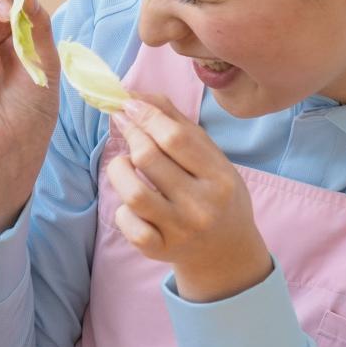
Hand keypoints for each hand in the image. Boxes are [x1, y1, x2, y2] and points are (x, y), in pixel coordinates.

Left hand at [106, 97, 272, 301]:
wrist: (226, 251)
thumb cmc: (216, 194)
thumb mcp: (212, 158)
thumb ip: (179, 125)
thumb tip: (138, 94)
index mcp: (219, 177)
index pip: (175, 138)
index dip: (145, 116)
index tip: (127, 103)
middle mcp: (201, 205)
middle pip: (149, 159)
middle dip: (130, 134)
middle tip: (121, 123)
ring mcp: (179, 230)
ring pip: (133, 193)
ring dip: (119, 170)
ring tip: (123, 163)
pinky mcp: (159, 250)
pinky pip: (128, 224)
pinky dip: (122, 210)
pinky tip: (130, 203)